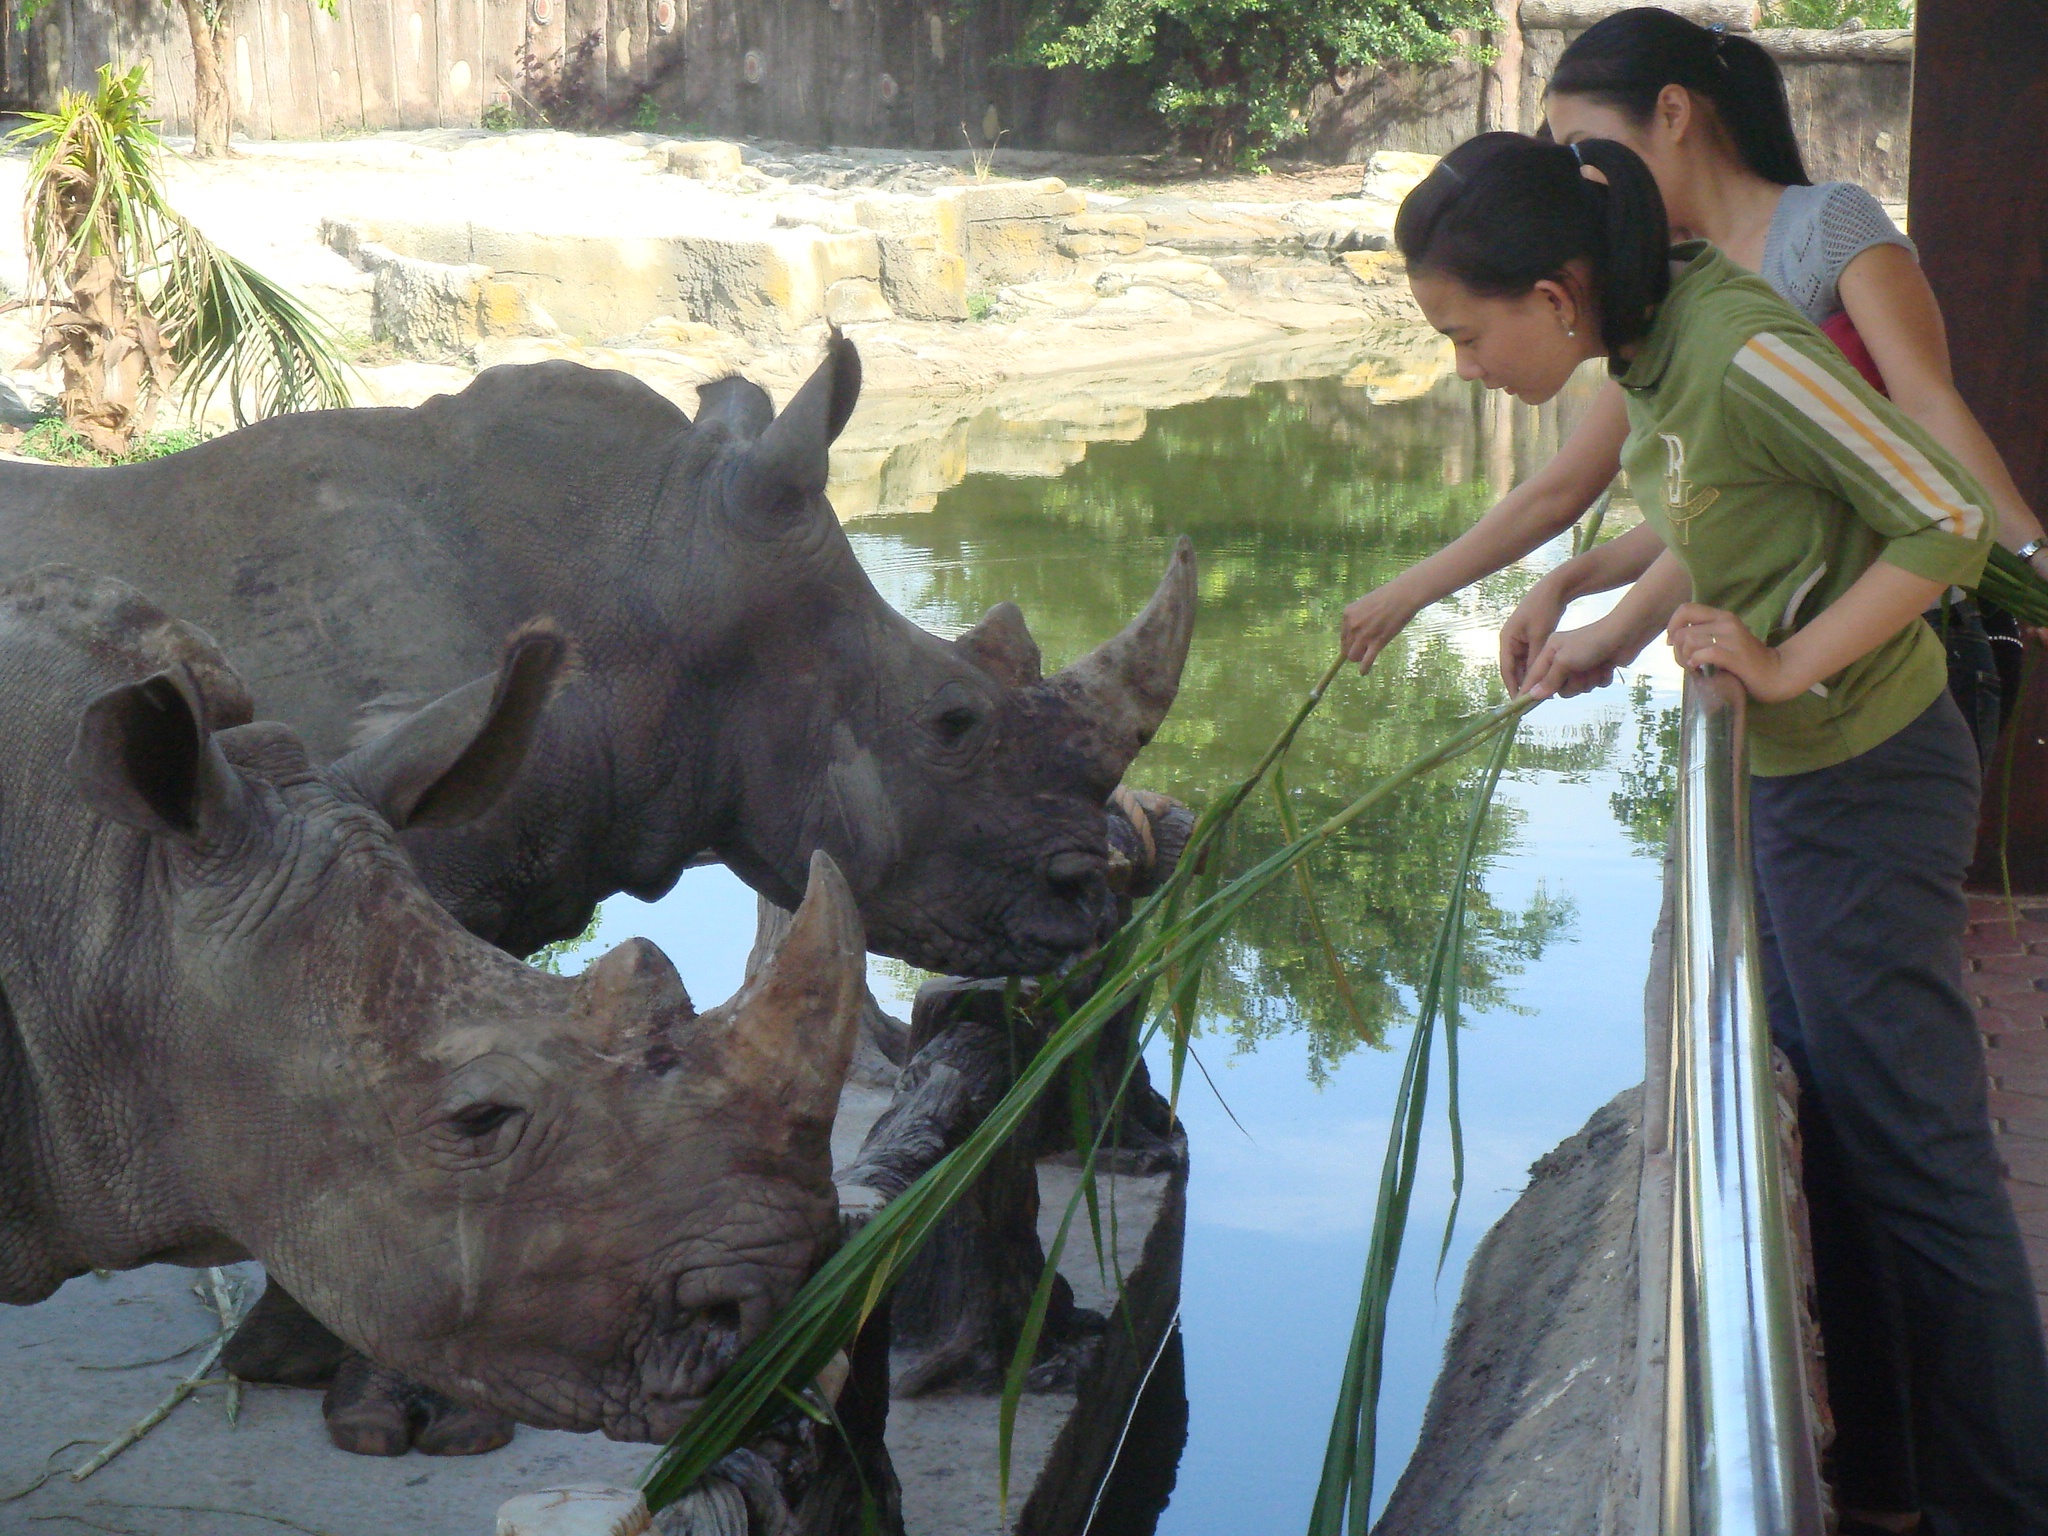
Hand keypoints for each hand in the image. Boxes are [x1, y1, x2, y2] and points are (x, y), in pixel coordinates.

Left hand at [1341, 581, 1420, 674]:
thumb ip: (1358, 618)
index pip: (1343, 637)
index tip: (1356, 645)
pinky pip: (1366, 661)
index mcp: (1347, 615)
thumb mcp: (1365, 605)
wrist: (1403, 595)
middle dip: (1353, 652)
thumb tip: (1355, 634)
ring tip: (1365, 658)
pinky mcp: (1377, 642)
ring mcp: (1364, 635)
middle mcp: (1352, 625)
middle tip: (1363, 651)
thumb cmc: (1387, 598)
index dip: (1349, 643)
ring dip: (1359, 659)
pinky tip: (1364, 672)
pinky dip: (1364, 669)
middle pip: (1346, 648)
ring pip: (1353, 656)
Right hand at [1500, 577, 1570, 693]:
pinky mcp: (1532, 638)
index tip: (1519, 703)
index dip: (1513, 687)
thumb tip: (1534, 682)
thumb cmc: (1544, 610)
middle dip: (1524, 684)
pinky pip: (1533, 658)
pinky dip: (1539, 667)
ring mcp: (1521, 640)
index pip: (1507, 670)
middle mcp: (1511, 642)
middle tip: (1534, 701)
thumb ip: (1535, 659)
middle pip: (1515, 669)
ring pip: (1525, 665)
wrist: (1555, 588)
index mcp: (1507, 640)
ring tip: (1543, 692)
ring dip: (1533, 677)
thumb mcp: (1540, 636)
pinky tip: (1549, 677)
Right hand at [1519, 622, 1628, 699]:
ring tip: (1595, 668)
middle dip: (1571, 684)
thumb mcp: (1564, 660)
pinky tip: (1605, 668)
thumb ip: (1549, 679)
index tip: (1523, 704)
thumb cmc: (1591, 643)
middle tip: (1578, 673)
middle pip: (1558, 687)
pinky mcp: (1596, 670)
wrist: (1625, 635)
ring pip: (1576, 689)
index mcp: (1550, 650)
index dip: (1530, 689)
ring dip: (1587, 682)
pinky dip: (1600, 679)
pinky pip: (1593, 686)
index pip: (1534, 675)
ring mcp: (1581, 665)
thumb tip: (1533, 695)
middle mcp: (1563, 658)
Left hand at [1665, 603, 1800, 700]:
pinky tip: (1699, 669)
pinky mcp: (1736, 655)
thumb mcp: (1723, 640)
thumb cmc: (1746, 661)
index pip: (1686, 609)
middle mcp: (1727, 622)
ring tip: (1694, 668)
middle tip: (1686, 663)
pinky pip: (1704, 653)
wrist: (1776, 674)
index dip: (1672, 625)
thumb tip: (1673, 639)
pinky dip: (1695, 662)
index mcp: (1722, 616)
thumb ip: (1703, 635)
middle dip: (1677, 650)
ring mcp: (1733, 638)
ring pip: (1690, 641)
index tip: (1672, 642)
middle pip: (1683, 631)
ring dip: (1684, 658)